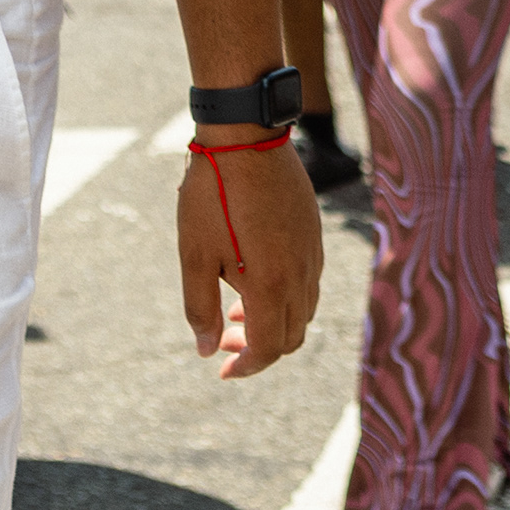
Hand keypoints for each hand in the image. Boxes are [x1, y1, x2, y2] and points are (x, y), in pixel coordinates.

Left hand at [176, 129, 321, 378]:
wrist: (245, 139)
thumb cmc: (212, 197)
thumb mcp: (195, 257)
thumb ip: (201, 309)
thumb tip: (207, 349)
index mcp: (271, 285)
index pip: (268, 348)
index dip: (246, 367)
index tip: (222, 370)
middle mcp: (301, 273)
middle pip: (293, 335)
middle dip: (260, 349)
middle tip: (226, 341)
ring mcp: (313, 251)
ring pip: (305, 309)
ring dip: (275, 322)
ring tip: (238, 310)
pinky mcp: (314, 232)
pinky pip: (310, 281)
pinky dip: (287, 296)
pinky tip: (256, 277)